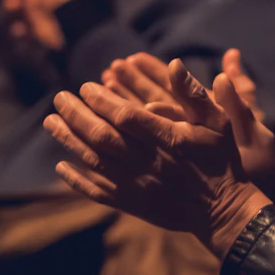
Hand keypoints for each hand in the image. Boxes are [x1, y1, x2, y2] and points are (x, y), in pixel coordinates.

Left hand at [44, 63, 271, 255]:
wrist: (223, 211)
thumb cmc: (221, 161)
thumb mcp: (218, 121)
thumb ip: (194, 94)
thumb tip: (175, 64)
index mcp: (168, 139)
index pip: (125, 116)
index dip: (102, 100)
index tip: (86, 86)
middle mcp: (148, 163)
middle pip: (102, 136)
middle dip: (77, 115)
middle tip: (59, 98)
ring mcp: (138, 186)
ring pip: (95, 161)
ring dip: (70, 141)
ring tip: (51, 122)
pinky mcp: (133, 204)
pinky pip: (98, 191)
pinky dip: (77, 179)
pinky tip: (61, 165)